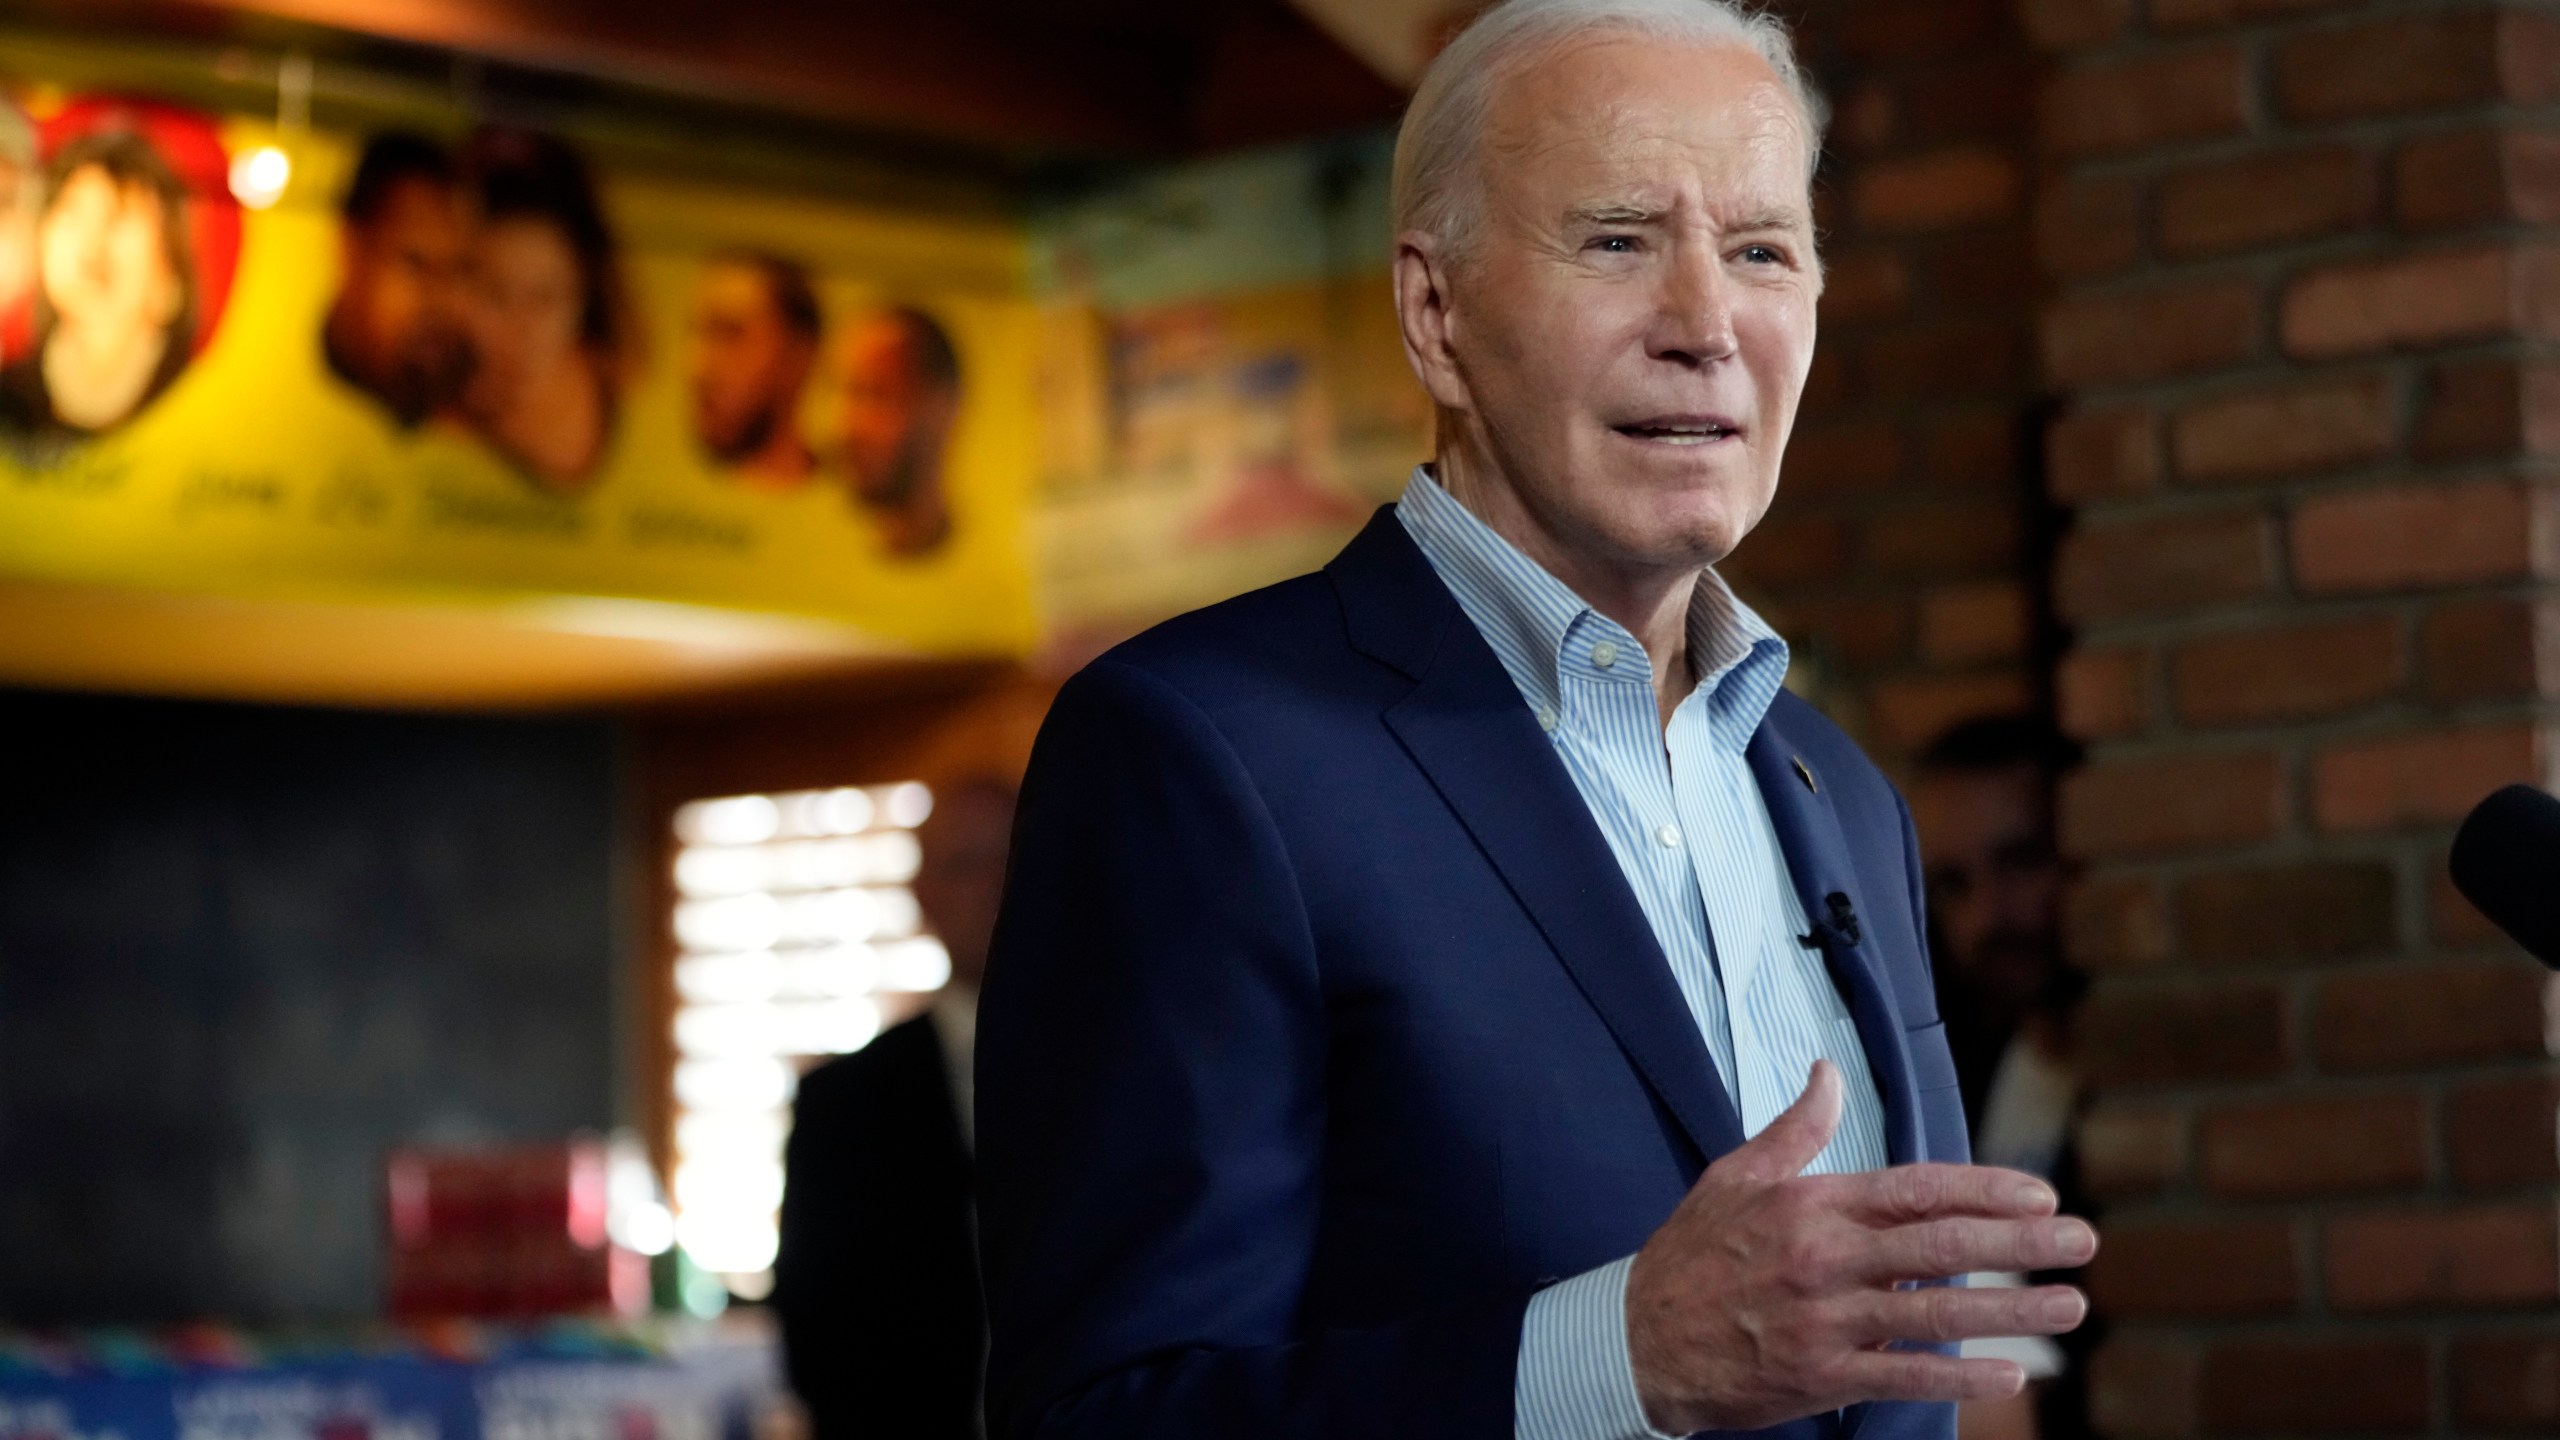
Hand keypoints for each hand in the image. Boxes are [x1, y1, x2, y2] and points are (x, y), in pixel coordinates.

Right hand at [1626, 1061, 2096, 1434]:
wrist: (1637, 1339)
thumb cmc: (1691, 1254)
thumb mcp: (1734, 1176)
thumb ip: (1796, 1129)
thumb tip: (1828, 1073)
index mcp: (1811, 1205)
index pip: (1915, 1190)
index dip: (1984, 1190)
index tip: (2040, 1194)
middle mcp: (1824, 1259)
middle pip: (1940, 1247)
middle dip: (2020, 1244)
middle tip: (2083, 1241)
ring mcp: (1824, 1320)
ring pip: (1934, 1313)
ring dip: (2011, 1310)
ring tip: (2068, 1306)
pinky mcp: (1820, 1375)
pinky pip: (1902, 1375)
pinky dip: (1959, 1375)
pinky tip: (2009, 1374)